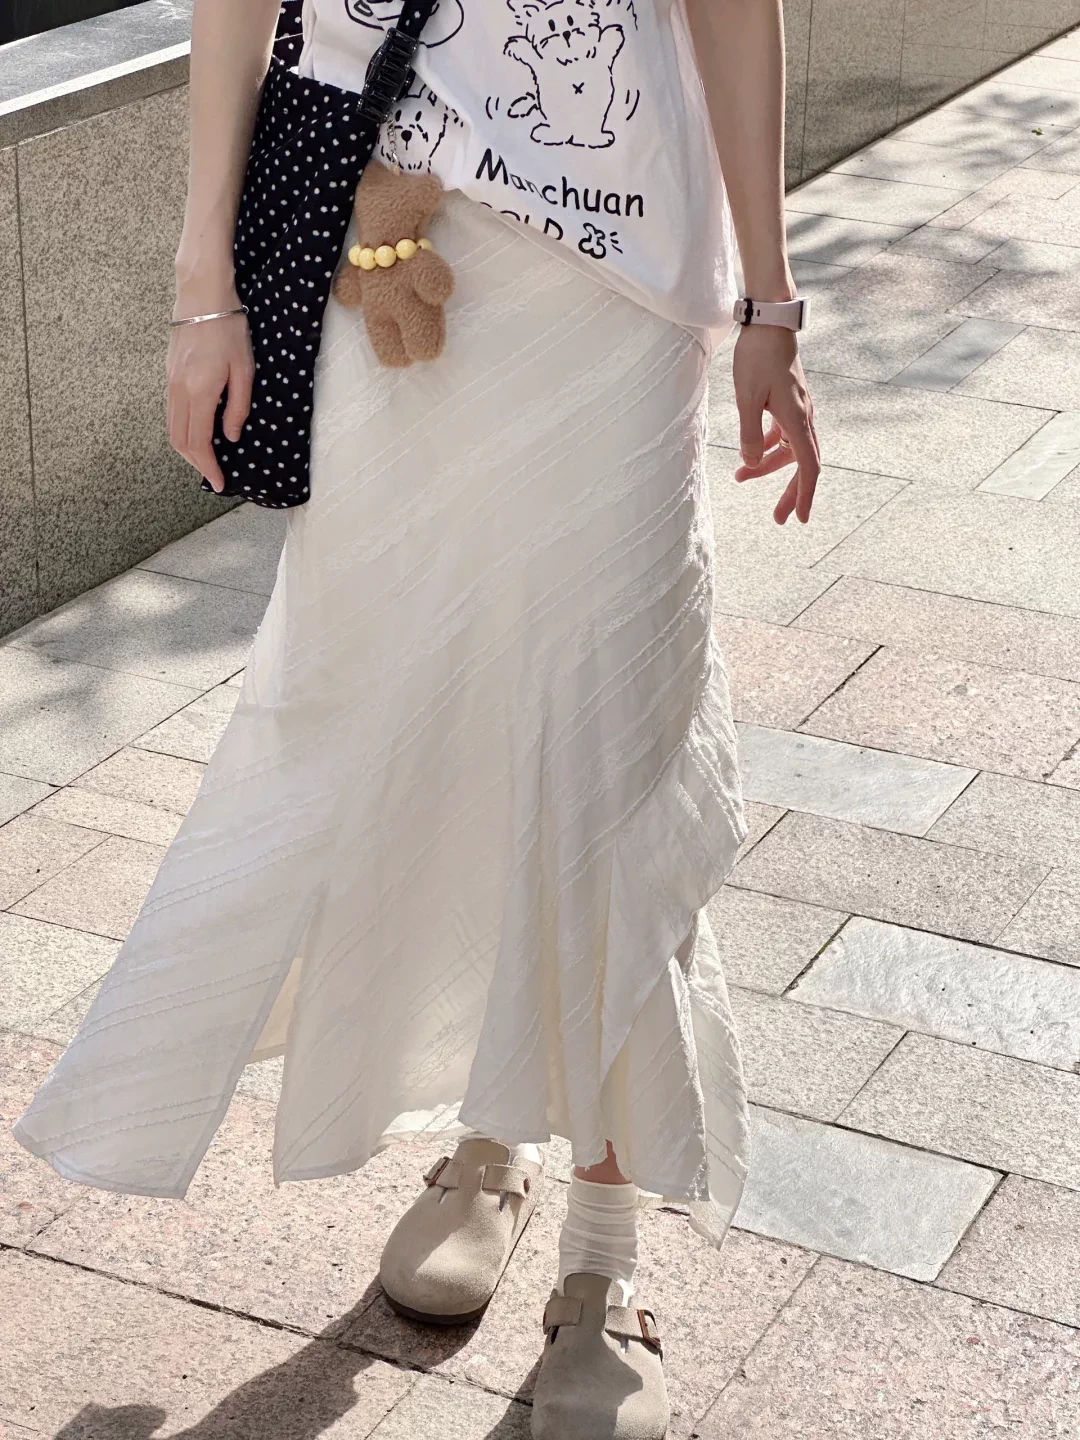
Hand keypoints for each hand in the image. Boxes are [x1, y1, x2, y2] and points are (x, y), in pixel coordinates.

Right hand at [166, 299, 252, 493]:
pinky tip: (197, 432)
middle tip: (214, 474)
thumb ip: (237, 408)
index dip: (208, 467)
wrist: (202, 296)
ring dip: (187, 449)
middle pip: (179, 441)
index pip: (199, 442)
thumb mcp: (244, 371)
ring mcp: (170, 383)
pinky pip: (171, 413)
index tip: (218, 482)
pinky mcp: (169, 375)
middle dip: (196, 463)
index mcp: (200, 392)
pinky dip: (182, 430)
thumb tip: (231, 437)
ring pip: (172, 428)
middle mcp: (179, 391)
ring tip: (206, 458)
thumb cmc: (229, 329)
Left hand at [732, 324, 820, 524]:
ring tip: (742, 479)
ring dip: (770, 468)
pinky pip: (783, 433)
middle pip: (802, 465)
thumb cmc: (756, 357)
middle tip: (779, 518)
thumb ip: (749, 434)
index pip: (807, 468)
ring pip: (790, 449)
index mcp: (797, 420)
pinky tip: (750, 454)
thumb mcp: (746, 398)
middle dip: (790, 492)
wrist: (769, 322)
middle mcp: (804, 417)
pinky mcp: (789, 401)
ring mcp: (798, 409)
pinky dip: (768, 447)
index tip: (799, 518)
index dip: (803, 495)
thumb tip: (750, 464)